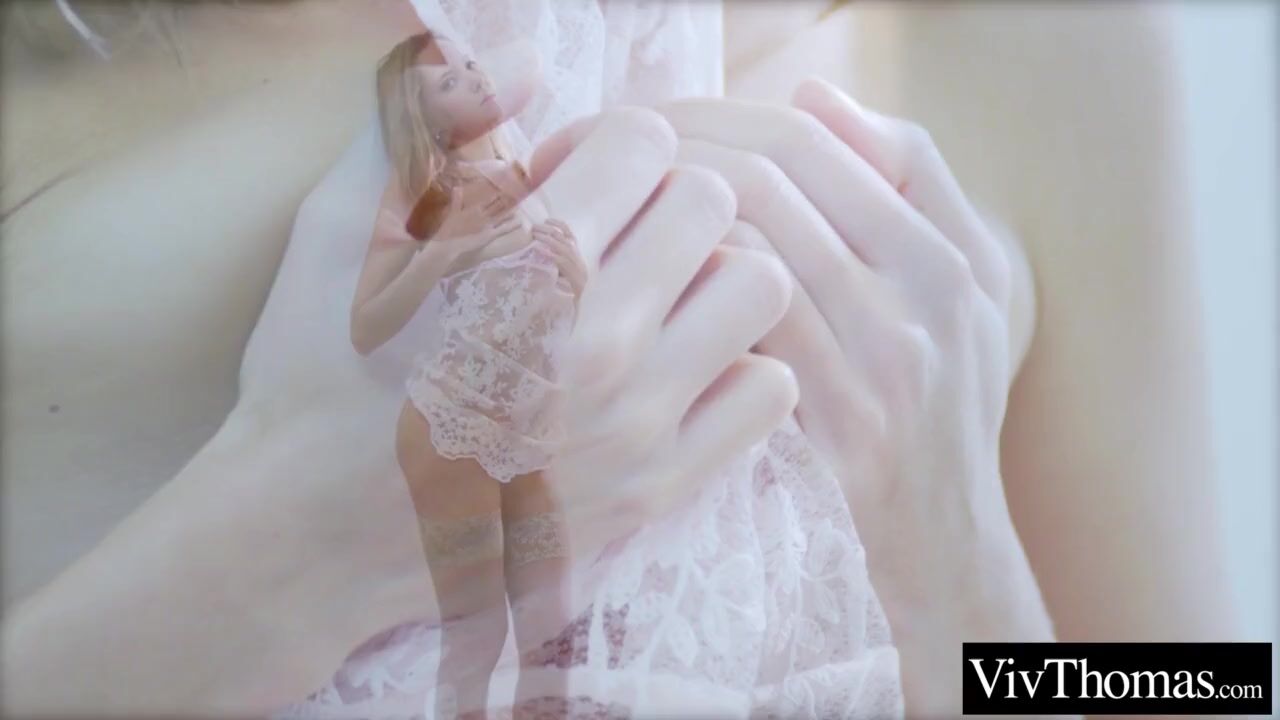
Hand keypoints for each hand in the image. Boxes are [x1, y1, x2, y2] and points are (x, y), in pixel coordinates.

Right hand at [61, 108, 786, 713]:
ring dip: (712, 274)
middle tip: (612, 235)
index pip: (646, 141)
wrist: (312, 531)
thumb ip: (432, 121)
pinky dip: (738, 365)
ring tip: (653, 297)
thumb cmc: (321, 365)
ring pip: (759, 287)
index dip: (604, 147)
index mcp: (516, 261)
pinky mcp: (654, 489)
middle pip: (712, 201)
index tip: (567, 183)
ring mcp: (633, 423)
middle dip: (662, 198)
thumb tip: (531, 57)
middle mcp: (592, 341)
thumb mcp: (343, 225)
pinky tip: (676, 368)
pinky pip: (768, 391)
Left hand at [431, 192, 521, 267]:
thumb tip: (457, 187)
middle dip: (507, 199)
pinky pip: (502, 229)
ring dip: (511, 211)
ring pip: (502, 216)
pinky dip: (511, 225)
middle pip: (498, 206)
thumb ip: (457, 200)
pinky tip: (520, 221)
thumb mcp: (453, 212)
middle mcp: (484, 216)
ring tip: (522, 205)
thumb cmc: (450, 229)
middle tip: (520, 191)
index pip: (489, 198)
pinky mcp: (489, 235)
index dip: (497, 192)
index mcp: (476, 209)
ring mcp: (488, 225)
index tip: (505, 183)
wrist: (448, 245)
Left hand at [657, 80, 1052, 714]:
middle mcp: (935, 288)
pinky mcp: (853, 417)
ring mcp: (894, 355)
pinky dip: (698, 282)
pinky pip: (756, 316)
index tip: (659, 121)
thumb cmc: (931, 393)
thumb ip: (904, 184)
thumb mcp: (953, 283)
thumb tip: (811, 94)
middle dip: (681, 145)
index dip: (725, 112)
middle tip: (615, 156)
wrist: (948, 527)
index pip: (825, 135)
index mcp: (952, 244)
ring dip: (673, 206)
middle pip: (785, 166)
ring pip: (761, 231)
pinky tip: (654, 282)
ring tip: (618, 207)